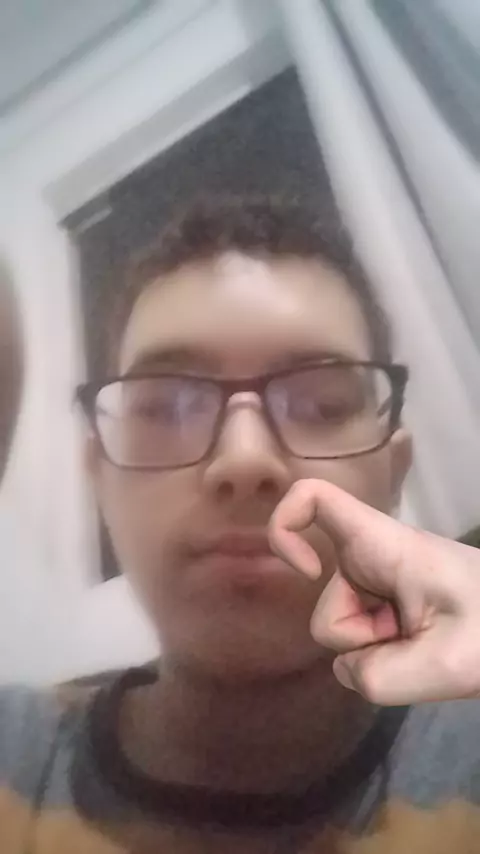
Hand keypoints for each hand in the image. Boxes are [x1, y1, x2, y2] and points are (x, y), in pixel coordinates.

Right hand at [269, 479, 479, 705]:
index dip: (284, 528)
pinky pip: (363, 638)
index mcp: (381, 545)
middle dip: (357, 639)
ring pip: (344, 628)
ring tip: (424, 648)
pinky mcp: (390, 604)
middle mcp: (371, 558)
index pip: (314, 497)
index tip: (306, 573)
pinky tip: (420, 653)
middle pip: (326, 602)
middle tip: (412, 643)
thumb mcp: (447, 665)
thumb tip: (349, 671)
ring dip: (376, 650)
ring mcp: (380, 583)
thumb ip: (378, 677)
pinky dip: (384, 654)